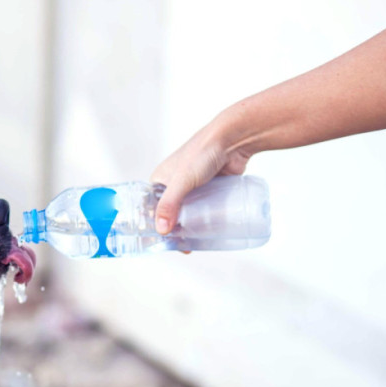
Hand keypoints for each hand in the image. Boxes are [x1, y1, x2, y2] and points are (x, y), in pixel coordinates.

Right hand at [150, 117, 253, 234]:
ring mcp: (194, 187)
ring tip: (197, 244)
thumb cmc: (203, 152)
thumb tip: (162, 231)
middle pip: (171, 213)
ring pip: (189, 213)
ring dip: (191, 228)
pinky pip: (205, 208)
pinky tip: (209, 232)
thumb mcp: (182, 180)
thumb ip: (169, 205)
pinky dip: (206, 220)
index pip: (152, 208)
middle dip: (175, 231)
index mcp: (160, 179)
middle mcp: (174, 184)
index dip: (155, 226)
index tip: (161, 243)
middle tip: (183, 247)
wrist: (233, 139)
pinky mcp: (211, 188)